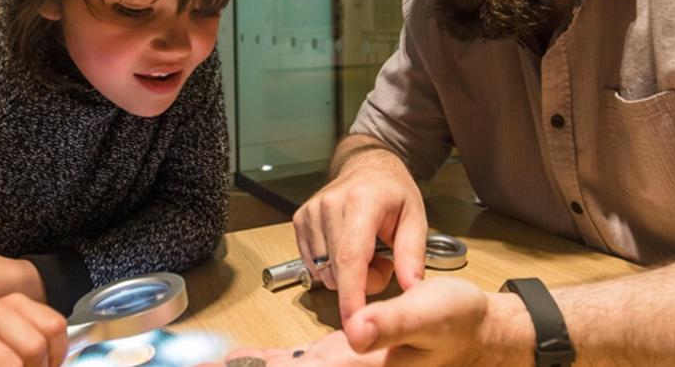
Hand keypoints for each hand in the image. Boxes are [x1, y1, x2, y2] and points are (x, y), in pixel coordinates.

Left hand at [210, 278, 530, 366]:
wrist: (475, 331)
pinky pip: (299, 363)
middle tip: (198, 366)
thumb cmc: (458, 323)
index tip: (224, 364)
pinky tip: (239, 358)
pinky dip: (269, 360)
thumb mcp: (430, 313)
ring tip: (205, 363)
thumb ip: (393, 324)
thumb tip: (358, 332)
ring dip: (255, 365)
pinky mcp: (340, 357)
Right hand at [292, 138, 427, 320]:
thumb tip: (412, 291)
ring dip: (347, 275)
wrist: (366, 167)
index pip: (350, 257)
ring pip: (324, 271)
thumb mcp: (415, 218)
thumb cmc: (393, 192)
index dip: (351, 295)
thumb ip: (413, 256)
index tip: (355, 325)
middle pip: (338, 270)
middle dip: (362, 282)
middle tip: (382, 262)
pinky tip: (346, 248)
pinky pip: (313, 264)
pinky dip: (332, 267)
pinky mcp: (299, 220)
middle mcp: (330, 205)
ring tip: (365, 251)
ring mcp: (310, 212)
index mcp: (362, 202)